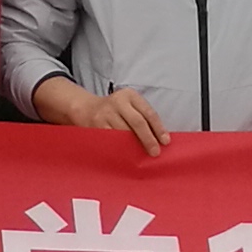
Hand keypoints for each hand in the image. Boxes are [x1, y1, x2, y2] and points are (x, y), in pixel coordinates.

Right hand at [37, 78, 168, 155]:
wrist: (86, 108)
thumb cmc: (114, 109)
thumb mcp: (129, 104)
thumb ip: (142, 115)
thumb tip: (159, 138)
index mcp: (130, 95)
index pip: (148, 113)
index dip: (158, 128)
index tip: (165, 141)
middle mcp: (118, 102)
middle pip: (138, 122)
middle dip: (148, 139)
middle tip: (155, 152)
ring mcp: (106, 113)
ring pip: (125, 133)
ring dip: (135, 146)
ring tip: (142, 155)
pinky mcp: (97, 125)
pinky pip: (113, 139)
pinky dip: (121, 148)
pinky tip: (127, 155)